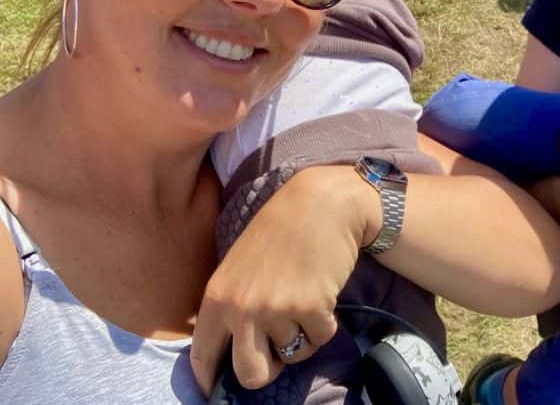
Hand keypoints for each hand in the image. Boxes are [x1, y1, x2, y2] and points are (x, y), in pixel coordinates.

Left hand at [190, 167, 378, 394]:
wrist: (320, 204)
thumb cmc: (279, 230)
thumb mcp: (238, 267)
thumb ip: (231, 305)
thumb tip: (233, 349)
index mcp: (216, 298)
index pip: (203, 357)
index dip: (209, 381)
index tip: (215, 391)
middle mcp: (242, 309)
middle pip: (250, 374)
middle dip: (268, 370)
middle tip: (277, 352)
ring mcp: (276, 309)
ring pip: (293, 354)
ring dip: (302, 336)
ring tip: (304, 302)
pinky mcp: (311, 307)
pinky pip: (320, 337)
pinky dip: (326, 323)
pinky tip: (322, 294)